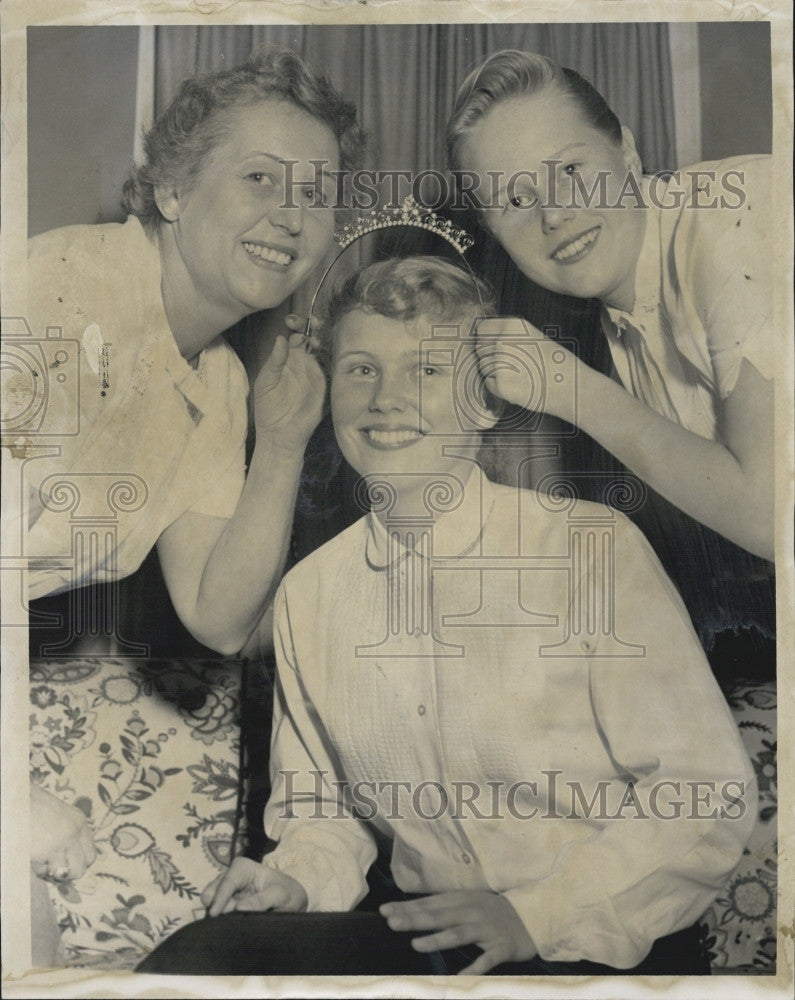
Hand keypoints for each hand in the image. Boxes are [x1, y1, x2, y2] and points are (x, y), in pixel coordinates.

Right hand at [30, 782, 96, 881]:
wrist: (16, 799)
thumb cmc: (34, 807)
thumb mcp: (60, 816)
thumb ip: (68, 835)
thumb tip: (67, 869)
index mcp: (79, 821)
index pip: (91, 855)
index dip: (78, 864)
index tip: (67, 865)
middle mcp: (74, 832)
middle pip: (81, 869)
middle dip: (67, 874)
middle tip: (54, 868)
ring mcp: (60, 843)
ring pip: (64, 874)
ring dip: (51, 873)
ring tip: (42, 861)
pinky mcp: (44, 851)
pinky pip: (43, 872)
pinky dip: (37, 869)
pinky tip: (32, 854)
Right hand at [201, 857, 307, 916]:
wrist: (290, 902)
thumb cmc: (286, 893)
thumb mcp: (280, 895)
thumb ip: (262, 900)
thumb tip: (239, 908)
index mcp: (242, 867)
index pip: (227, 881)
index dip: (219, 897)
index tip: (215, 914)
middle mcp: (230, 877)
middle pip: (212, 892)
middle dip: (215, 907)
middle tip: (226, 920)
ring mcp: (226, 893)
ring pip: (210, 905)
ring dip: (217, 915)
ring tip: (231, 923)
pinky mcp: (225, 906)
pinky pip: (216, 914)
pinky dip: (219, 921)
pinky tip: (228, 926)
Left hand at [253, 314, 325, 452]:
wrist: (279, 435)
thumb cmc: (268, 408)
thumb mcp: (266, 382)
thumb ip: (275, 361)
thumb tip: (281, 337)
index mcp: (291, 359)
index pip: (298, 335)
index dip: (298, 325)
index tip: (292, 321)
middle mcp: (307, 363)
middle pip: (317, 339)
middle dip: (317, 328)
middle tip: (313, 323)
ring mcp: (320, 375)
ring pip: (329, 352)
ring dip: (327, 342)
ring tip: (318, 340)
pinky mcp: (329, 388)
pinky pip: (336, 372)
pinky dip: (337, 361)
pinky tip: (332, 354)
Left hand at [380, 890, 535, 974]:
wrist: (531, 917)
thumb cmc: (493, 912)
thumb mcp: (469, 902)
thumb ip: (445, 907)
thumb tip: (415, 910)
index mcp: (462, 900)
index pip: (430, 903)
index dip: (407, 907)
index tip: (384, 911)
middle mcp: (472, 912)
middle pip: (439, 916)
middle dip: (414, 919)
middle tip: (391, 922)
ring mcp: (487, 930)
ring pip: (459, 934)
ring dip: (437, 940)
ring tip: (415, 944)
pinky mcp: (501, 947)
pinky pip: (486, 960)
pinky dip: (473, 968)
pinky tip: (459, 978)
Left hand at [476, 316, 578, 422]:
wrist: (571, 385)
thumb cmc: (555, 362)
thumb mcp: (532, 336)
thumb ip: (508, 335)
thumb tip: (483, 340)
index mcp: (512, 325)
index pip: (481, 329)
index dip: (486, 340)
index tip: (495, 349)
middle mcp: (504, 340)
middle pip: (480, 350)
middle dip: (490, 359)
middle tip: (514, 366)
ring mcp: (501, 363)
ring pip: (483, 368)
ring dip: (495, 374)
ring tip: (519, 375)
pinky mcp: (501, 384)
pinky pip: (488, 385)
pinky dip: (498, 389)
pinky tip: (518, 386)